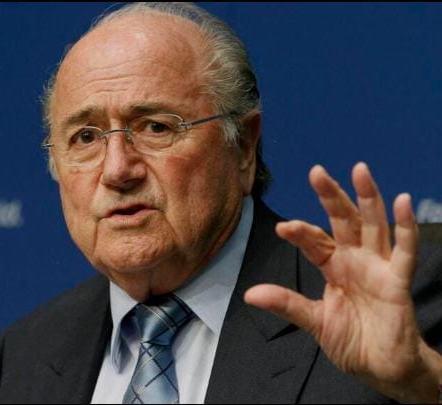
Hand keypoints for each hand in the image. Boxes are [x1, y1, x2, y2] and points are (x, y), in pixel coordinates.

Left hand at [244, 162, 441, 402]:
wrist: (380, 369)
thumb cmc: (351, 342)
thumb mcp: (313, 321)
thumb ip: (287, 304)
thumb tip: (250, 295)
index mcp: (334, 266)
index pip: (314, 241)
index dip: (300, 232)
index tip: (282, 228)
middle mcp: (356, 260)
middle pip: (343, 221)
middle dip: (331, 196)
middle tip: (316, 172)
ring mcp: (378, 267)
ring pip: (373, 225)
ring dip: (367, 197)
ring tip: (359, 170)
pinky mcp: (398, 281)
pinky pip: (404, 251)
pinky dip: (406, 228)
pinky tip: (404, 202)